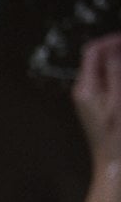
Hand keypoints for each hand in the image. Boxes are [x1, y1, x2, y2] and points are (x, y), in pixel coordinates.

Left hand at [74, 33, 120, 169]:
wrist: (114, 160)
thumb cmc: (117, 135)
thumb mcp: (119, 100)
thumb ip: (116, 73)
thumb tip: (113, 49)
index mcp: (86, 87)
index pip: (93, 51)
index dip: (112, 41)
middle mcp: (85, 90)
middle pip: (100, 58)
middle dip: (118, 52)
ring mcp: (91, 97)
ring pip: (107, 69)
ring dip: (120, 65)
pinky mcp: (99, 103)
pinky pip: (110, 82)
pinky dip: (119, 77)